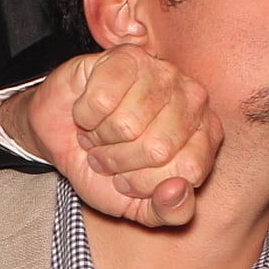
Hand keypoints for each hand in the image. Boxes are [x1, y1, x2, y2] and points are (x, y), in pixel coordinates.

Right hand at [2, 47, 220, 226]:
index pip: (188, 171)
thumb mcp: (141, 207)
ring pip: (127, 125)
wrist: (62, 138)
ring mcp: (162, 72)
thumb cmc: (109, 169)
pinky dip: (85, 116)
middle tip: (109, 156)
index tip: (131, 179)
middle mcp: (193, 99)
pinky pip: (101, 101)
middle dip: (120, 164)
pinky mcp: (126, 57)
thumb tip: (178, 189)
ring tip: (100, 134)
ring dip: (100, 140)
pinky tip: (89, 113)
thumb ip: (171, 212)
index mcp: (206, 136)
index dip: (147, 184)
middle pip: (158, 149)